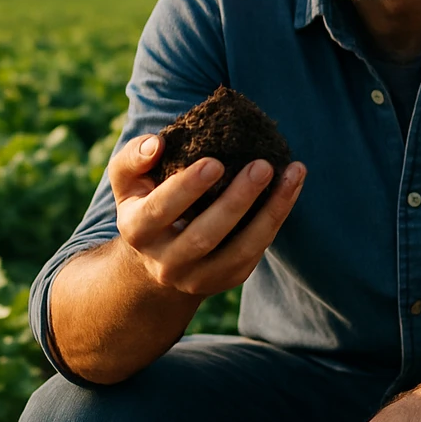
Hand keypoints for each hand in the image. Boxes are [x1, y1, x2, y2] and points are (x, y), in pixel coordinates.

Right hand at [106, 133, 305, 297]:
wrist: (156, 262)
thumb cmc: (146, 204)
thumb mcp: (128, 182)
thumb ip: (133, 158)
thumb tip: (157, 143)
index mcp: (138, 231)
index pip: (159, 210)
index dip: (187, 188)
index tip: (215, 162)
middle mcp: (166, 262)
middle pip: (203, 236)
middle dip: (236, 201)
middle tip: (262, 165)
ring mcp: (198, 277)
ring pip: (239, 249)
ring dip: (270, 211)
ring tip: (292, 173)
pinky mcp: (227, 278)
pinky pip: (256, 251)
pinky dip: (277, 218)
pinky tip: (292, 187)